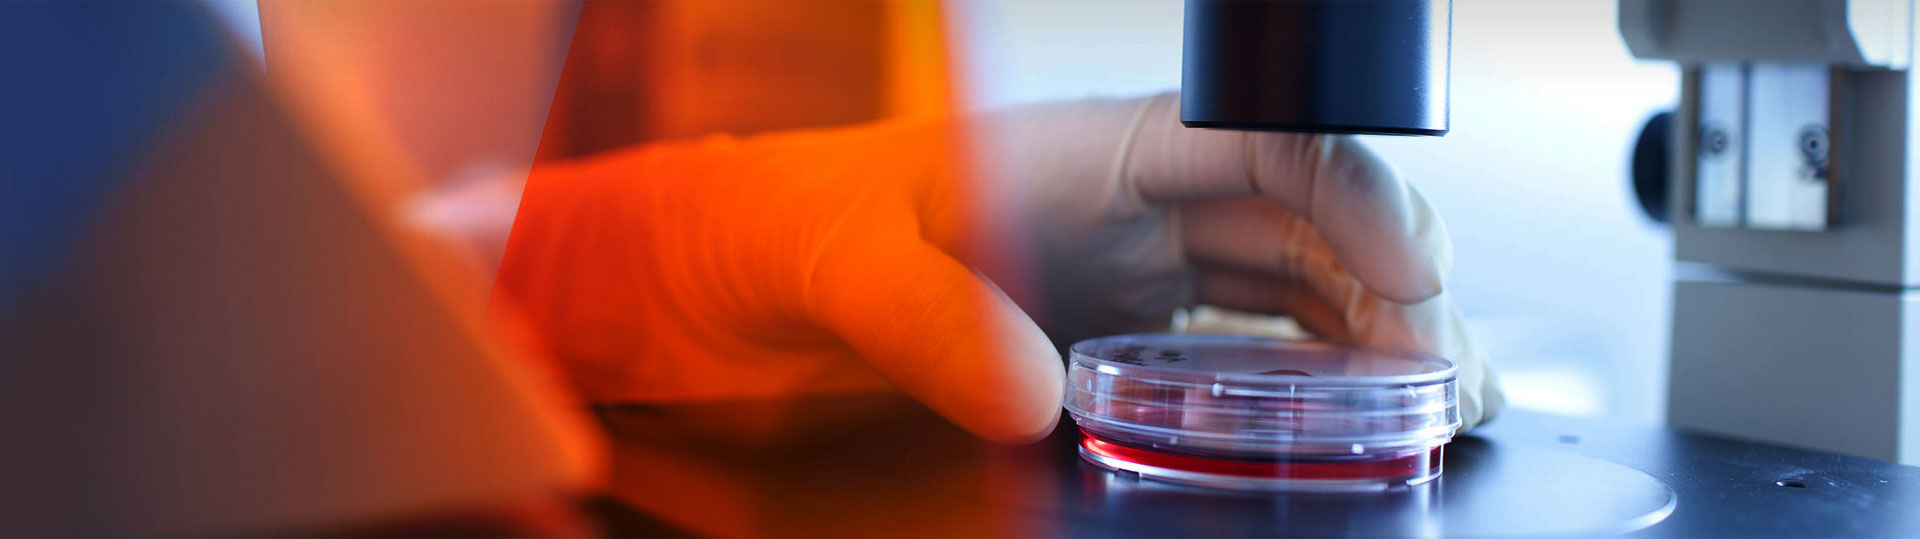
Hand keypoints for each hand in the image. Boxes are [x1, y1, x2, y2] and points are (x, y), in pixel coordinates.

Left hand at [475, 92, 1498, 443]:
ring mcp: (1126, 271)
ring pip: (1293, 284)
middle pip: (1308, 216)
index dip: (1356, 193)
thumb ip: (930, 320)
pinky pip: (1241, 345)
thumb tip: (1033, 395)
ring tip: (1429, 404)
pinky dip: (1308, 377)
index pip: (1260, 142)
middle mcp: (1126, 203)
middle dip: (1396, 280)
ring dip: (1371, 335)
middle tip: (1437, 374)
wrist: (708, 284)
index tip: (1409, 275)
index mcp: (1084, 149)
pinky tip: (1348, 417)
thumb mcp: (837, 266)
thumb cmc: (766, 232)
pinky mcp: (1111, 334)